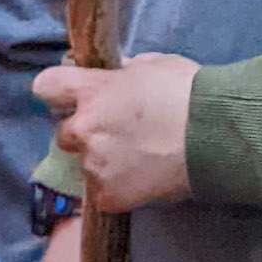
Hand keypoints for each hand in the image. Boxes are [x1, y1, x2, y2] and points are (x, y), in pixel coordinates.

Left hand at [33, 54, 197, 207]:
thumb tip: (119, 76)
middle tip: (116, 132)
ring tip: (138, 158)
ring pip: (85, 164)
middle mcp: (84, 129)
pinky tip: (143, 178)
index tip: (69, 95)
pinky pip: (103, 192)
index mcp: (92, 91)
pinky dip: (118, 187)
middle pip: (64, 132)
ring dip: (103, 161)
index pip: (47, 86)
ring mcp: (94, 165)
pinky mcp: (108, 196)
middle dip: (85, 132)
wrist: (215, 136)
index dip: (57, 90)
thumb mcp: (154, 65)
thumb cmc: (188, 93)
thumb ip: (125, 72)